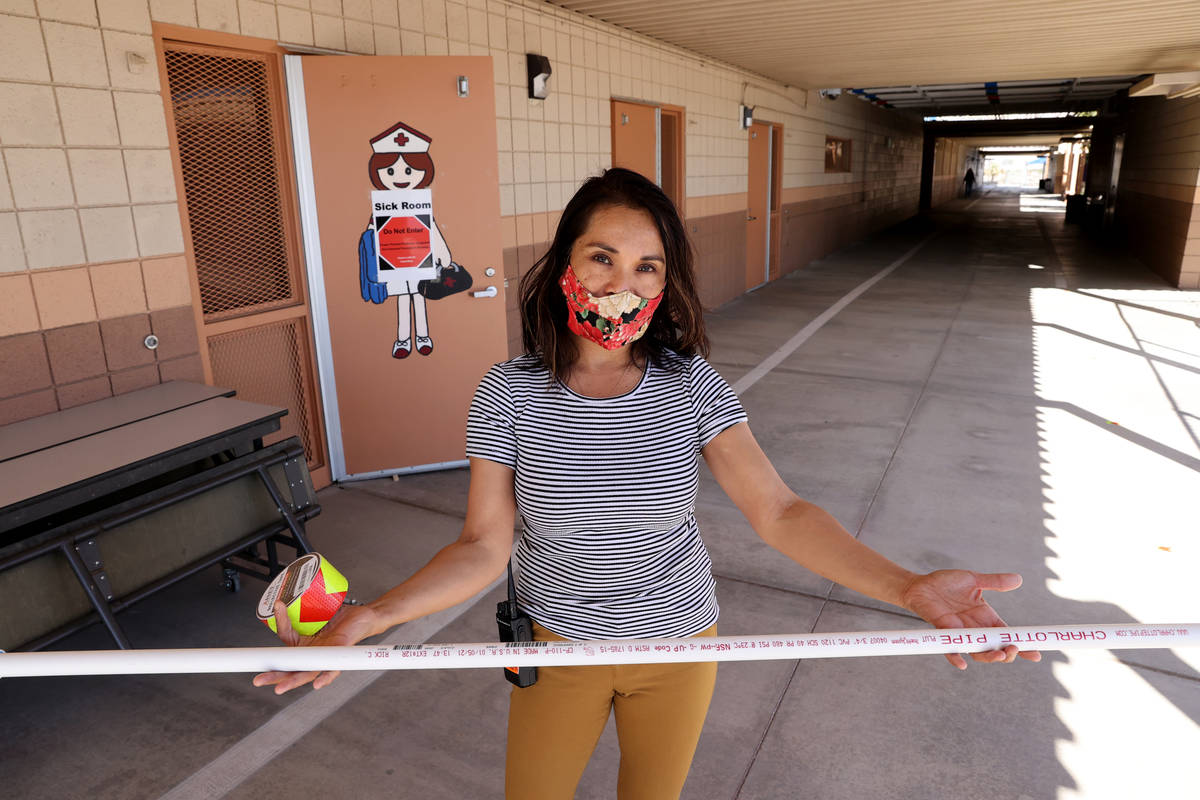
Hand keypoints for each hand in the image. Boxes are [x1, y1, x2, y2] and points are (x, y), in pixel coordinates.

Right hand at [252, 600, 378, 693]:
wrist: (364, 617)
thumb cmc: (340, 617)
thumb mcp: (316, 611)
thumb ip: (300, 608)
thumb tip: (281, 599)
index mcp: (304, 645)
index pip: (286, 637)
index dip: (281, 622)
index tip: (278, 605)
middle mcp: (312, 654)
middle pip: (290, 669)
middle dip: (273, 676)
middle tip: (258, 681)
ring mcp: (325, 656)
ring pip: (306, 673)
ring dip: (293, 681)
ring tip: (280, 688)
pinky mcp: (339, 655)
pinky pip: (331, 669)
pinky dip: (325, 677)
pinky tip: (317, 684)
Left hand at [899, 570, 1041, 669]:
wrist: (920, 584)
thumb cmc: (946, 583)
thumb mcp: (973, 580)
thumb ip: (994, 582)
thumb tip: (1019, 579)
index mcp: (986, 618)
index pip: (1007, 635)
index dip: (1022, 644)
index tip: (1037, 653)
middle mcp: (975, 629)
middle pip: (996, 648)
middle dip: (1008, 653)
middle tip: (1016, 650)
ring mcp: (960, 632)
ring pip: (977, 652)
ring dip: (989, 657)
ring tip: (1000, 656)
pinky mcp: (944, 631)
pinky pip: (950, 648)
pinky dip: (955, 657)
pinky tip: (962, 664)